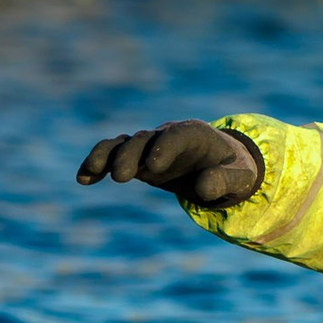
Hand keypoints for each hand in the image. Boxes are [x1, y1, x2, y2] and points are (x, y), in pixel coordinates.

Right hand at [76, 120, 262, 207]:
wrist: (222, 166)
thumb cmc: (234, 170)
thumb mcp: (240, 177)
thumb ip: (224, 181)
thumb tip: (203, 188)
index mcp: (196, 134)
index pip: (177, 135)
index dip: (164, 147)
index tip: (154, 167)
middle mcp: (168, 135)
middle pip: (144, 139)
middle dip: (131, 155)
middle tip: (122, 178)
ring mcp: (150, 146)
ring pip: (123, 144)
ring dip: (107, 156)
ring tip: (91, 172)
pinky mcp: (138, 160)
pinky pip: (113, 157)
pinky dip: (98, 164)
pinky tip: (83, 179)